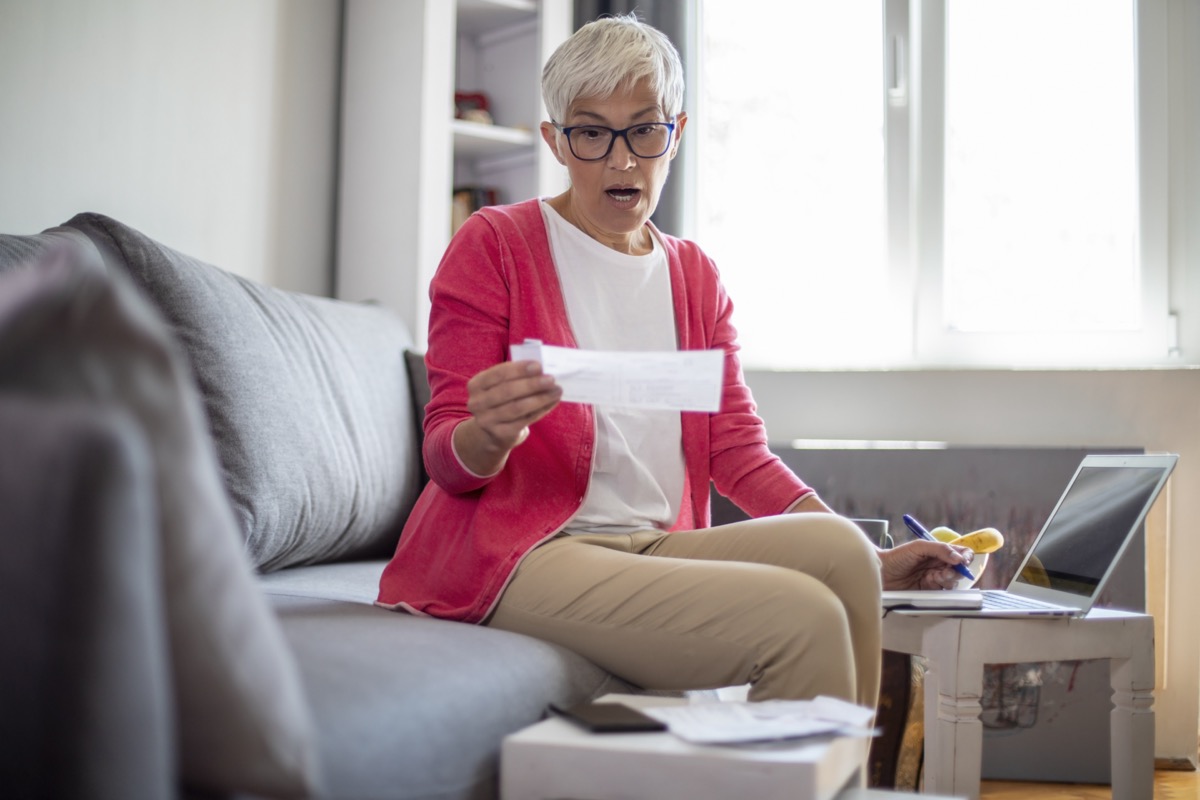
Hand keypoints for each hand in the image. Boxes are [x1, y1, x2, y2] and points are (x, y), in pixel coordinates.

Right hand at [453, 360, 561, 475]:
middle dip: (531, 384)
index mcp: (476, 385)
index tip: (538, 366)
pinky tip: (552, 402)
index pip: (498, 374)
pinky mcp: (500, 434)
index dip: (519, 369)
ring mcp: (487, 420)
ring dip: (540, 398)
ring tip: (556, 390)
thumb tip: (542, 368)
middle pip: (507, 391)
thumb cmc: (502, 400)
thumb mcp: (501, 386)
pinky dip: (541, 410)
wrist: (492, 431)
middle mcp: (477, 403)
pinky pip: (525, 420)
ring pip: (517, 407)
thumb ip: (516, 376)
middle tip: (551, 379)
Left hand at [879, 539, 973, 590]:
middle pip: (959, 570)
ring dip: (948, 579)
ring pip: (953, 582)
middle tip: (946, 571)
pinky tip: (931, 582)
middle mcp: (939, 565)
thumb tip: (958, 558)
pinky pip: (943, 592)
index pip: (960, 554)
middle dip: (957, 570)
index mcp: (938, 552)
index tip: (963, 561)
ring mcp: (935, 579)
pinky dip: (941, 588)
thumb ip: (940, 549)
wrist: (881, 572)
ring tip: (935, 576)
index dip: (965, 557)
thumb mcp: (918, 547)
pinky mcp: (930, 592)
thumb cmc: (897, 556)